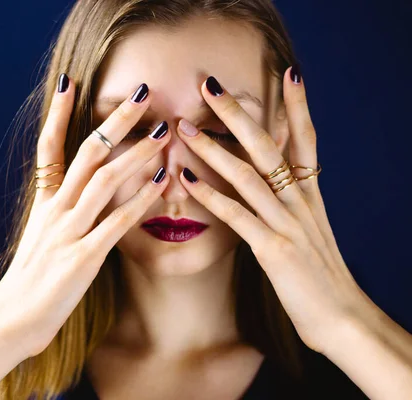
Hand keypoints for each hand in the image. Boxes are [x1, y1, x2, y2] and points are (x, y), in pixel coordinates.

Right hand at [0, 76, 170, 356]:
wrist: (10, 320)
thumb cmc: (28, 282)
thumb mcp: (38, 239)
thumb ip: (58, 214)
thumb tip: (77, 196)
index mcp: (43, 203)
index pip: (47, 148)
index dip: (57, 114)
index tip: (68, 82)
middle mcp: (54, 210)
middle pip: (86, 153)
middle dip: (115, 120)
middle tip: (142, 93)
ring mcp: (68, 231)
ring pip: (103, 180)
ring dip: (135, 153)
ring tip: (162, 131)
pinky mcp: (83, 257)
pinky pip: (116, 221)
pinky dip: (139, 198)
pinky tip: (161, 181)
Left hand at [175, 67, 368, 354]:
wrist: (343, 318)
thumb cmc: (320, 277)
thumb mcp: (312, 231)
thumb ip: (294, 203)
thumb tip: (280, 181)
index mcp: (310, 196)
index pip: (306, 140)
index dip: (298, 107)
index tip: (288, 72)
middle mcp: (300, 202)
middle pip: (269, 147)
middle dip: (239, 113)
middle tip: (210, 84)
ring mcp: (288, 224)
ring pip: (248, 175)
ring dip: (214, 148)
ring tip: (184, 127)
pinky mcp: (274, 250)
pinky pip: (237, 216)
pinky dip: (210, 195)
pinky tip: (186, 179)